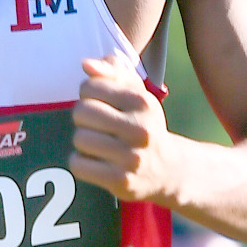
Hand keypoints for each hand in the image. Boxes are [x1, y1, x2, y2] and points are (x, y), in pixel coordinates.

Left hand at [70, 55, 177, 203]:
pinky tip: (96, 162)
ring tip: (99, 144)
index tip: (100, 103)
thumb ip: (112, 70)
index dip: (88, 95)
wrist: (167, 169)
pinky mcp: (121, 181)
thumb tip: (87, 65)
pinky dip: (81, 163)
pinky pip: (78, 165)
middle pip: (81, 112)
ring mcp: (131, 157)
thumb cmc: (143, 124)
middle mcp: (140, 129)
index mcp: (142, 102)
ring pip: (79, 138)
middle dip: (84, 118)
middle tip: (98, 126)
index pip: (90, 87)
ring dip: (83, 141)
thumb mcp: (136, 92)